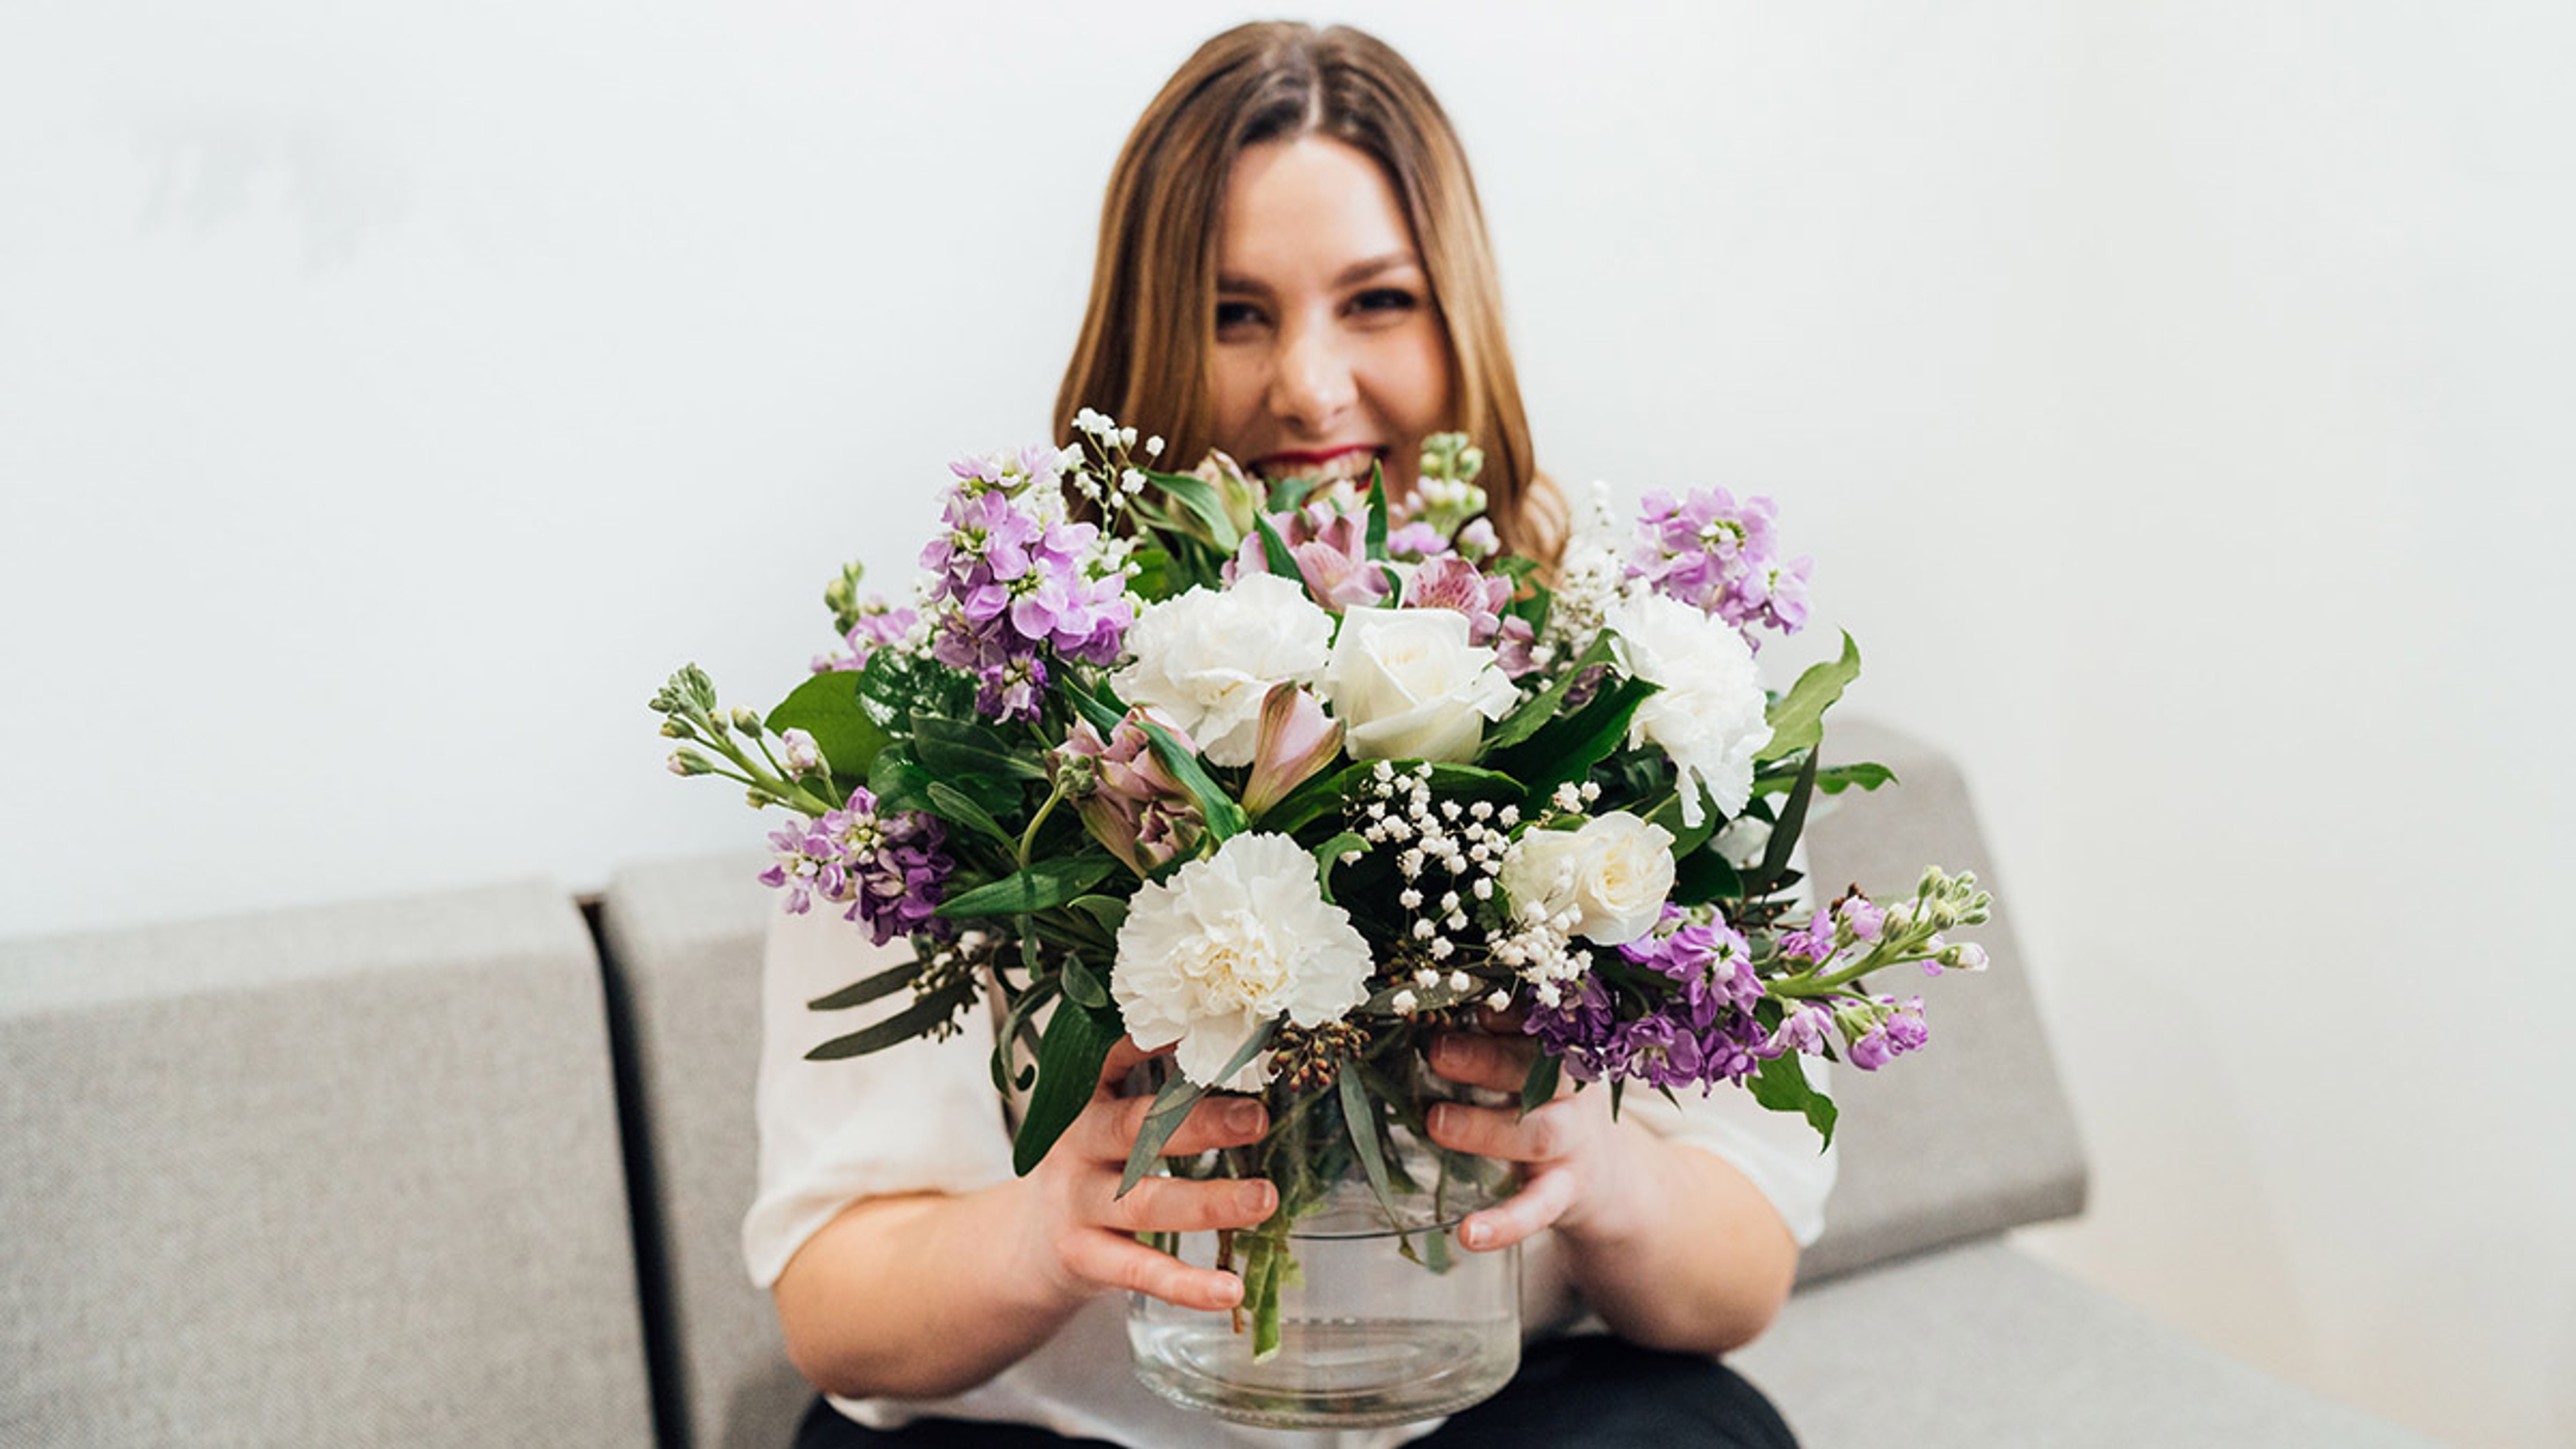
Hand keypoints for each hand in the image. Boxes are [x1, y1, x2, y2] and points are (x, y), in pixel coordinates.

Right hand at [1014, 1037, 1277, 1313]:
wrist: (1027, 1244)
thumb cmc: (1092, 1168)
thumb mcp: (1106, 1120)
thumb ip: (1157, 1093)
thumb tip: (1241, 1053)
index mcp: (1085, 1100)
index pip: (1112, 1059)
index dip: (1151, 1042)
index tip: (1202, 1026)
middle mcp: (1077, 1146)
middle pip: (1135, 1129)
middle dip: (1197, 1123)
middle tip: (1257, 1118)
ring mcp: (1076, 1204)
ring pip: (1144, 1203)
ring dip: (1208, 1202)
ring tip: (1265, 1198)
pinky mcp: (1084, 1258)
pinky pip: (1140, 1272)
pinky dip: (1187, 1285)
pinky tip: (1230, 1290)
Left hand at [1422, 1011, 1647, 1252]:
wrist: (1613, 1176)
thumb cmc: (1548, 1101)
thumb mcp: (1529, 1060)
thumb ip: (1491, 1034)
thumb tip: (1422, 1004)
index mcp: (1557, 1044)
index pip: (1532, 1015)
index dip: (1500, 1003)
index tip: (1459, 985)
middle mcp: (1569, 1089)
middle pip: (1535, 1068)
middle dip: (1486, 1057)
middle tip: (1435, 1049)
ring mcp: (1571, 1141)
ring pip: (1536, 1132)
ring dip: (1484, 1128)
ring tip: (1435, 1122)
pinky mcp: (1565, 1191)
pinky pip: (1536, 1208)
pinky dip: (1504, 1224)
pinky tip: (1469, 1235)